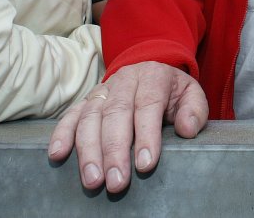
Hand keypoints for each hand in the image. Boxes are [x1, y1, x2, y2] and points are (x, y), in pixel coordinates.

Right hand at [48, 61, 207, 191]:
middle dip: (115, 150)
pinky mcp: (86, 101)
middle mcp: (124, 80)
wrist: (151, 70)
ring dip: (89, 150)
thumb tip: (187, 129)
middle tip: (117, 182)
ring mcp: (102, 90)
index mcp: (153, 76)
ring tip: (93, 179)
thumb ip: (195, 110)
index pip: (148, 104)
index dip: (146, 135)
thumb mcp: (191, 94)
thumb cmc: (172, 91)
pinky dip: (62, 134)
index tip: (145, 164)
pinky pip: (70, 115)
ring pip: (90, 117)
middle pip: (116, 113)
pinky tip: (58, 154)